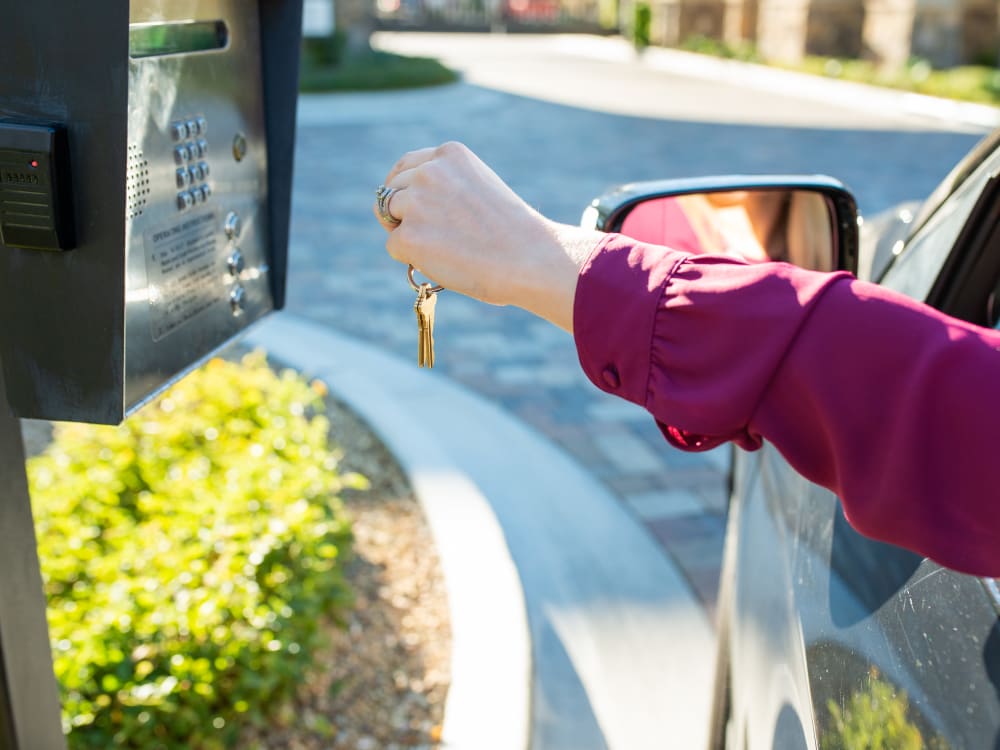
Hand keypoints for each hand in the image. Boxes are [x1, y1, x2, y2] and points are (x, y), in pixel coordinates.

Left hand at [375, 142, 602, 331]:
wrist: (531, 259)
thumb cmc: (515, 234)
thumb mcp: (481, 190)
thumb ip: (450, 189)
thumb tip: (415, 213)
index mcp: (450, 155)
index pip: (407, 165)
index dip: (403, 187)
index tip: (403, 201)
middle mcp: (429, 171)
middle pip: (392, 190)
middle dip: (402, 213)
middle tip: (427, 236)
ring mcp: (416, 203)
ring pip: (390, 218)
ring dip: (409, 234)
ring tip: (447, 250)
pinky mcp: (408, 236)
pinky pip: (395, 248)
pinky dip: (413, 259)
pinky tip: (445, 262)